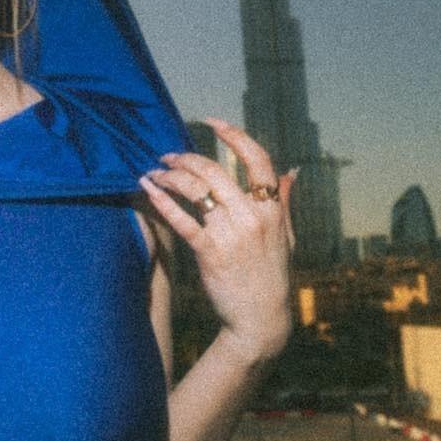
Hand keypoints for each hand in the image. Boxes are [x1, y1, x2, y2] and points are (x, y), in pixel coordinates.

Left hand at [138, 119, 296, 365]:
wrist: (260, 318)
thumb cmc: (271, 275)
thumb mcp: (286, 236)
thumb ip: (284, 202)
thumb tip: (291, 173)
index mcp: (272, 208)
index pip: (257, 159)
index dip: (234, 135)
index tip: (212, 122)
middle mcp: (253, 216)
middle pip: (216, 170)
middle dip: (186, 157)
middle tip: (168, 155)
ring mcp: (231, 234)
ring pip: (196, 190)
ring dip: (171, 176)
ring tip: (155, 173)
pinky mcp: (210, 253)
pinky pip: (183, 220)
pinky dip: (163, 202)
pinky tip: (148, 190)